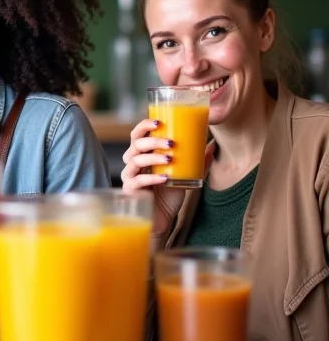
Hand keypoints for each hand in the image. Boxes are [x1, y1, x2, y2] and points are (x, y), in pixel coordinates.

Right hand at [121, 119, 215, 236]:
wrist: (162, 218)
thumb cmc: (169, 193)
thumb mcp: (184, 175)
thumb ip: (196, 162)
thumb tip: (211, 147)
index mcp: (142, 154)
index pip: (137, 134)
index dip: (144, 126)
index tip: (159, 122)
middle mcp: (132, 162)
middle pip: (136, 145)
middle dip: (152, 141)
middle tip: (170, 143)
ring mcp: (129, 176)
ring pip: (135, 160)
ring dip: (152, 157)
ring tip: (170, 158)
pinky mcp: (130, 191)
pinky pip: (138, 181)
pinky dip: (152, 178)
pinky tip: (165, 178)